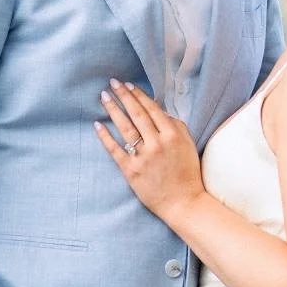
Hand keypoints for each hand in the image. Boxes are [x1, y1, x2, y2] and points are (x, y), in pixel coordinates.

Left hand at [95, 79, 204, 225]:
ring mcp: (143, 157)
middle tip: (112, 83)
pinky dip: (105, 136)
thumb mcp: (188, 144)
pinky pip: (115, 150)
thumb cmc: (187, 172)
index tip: (128, 84)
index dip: (138, 95)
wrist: (184, 203)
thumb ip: (175, 125)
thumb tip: (158, 109)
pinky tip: (98, 124)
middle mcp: (156, 143)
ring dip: (113, 109)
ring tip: (104, 97)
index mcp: (172, 134)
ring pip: (125, 128)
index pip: (151, 109)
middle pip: (136, 114)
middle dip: (123, 96)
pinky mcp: (131, 170)